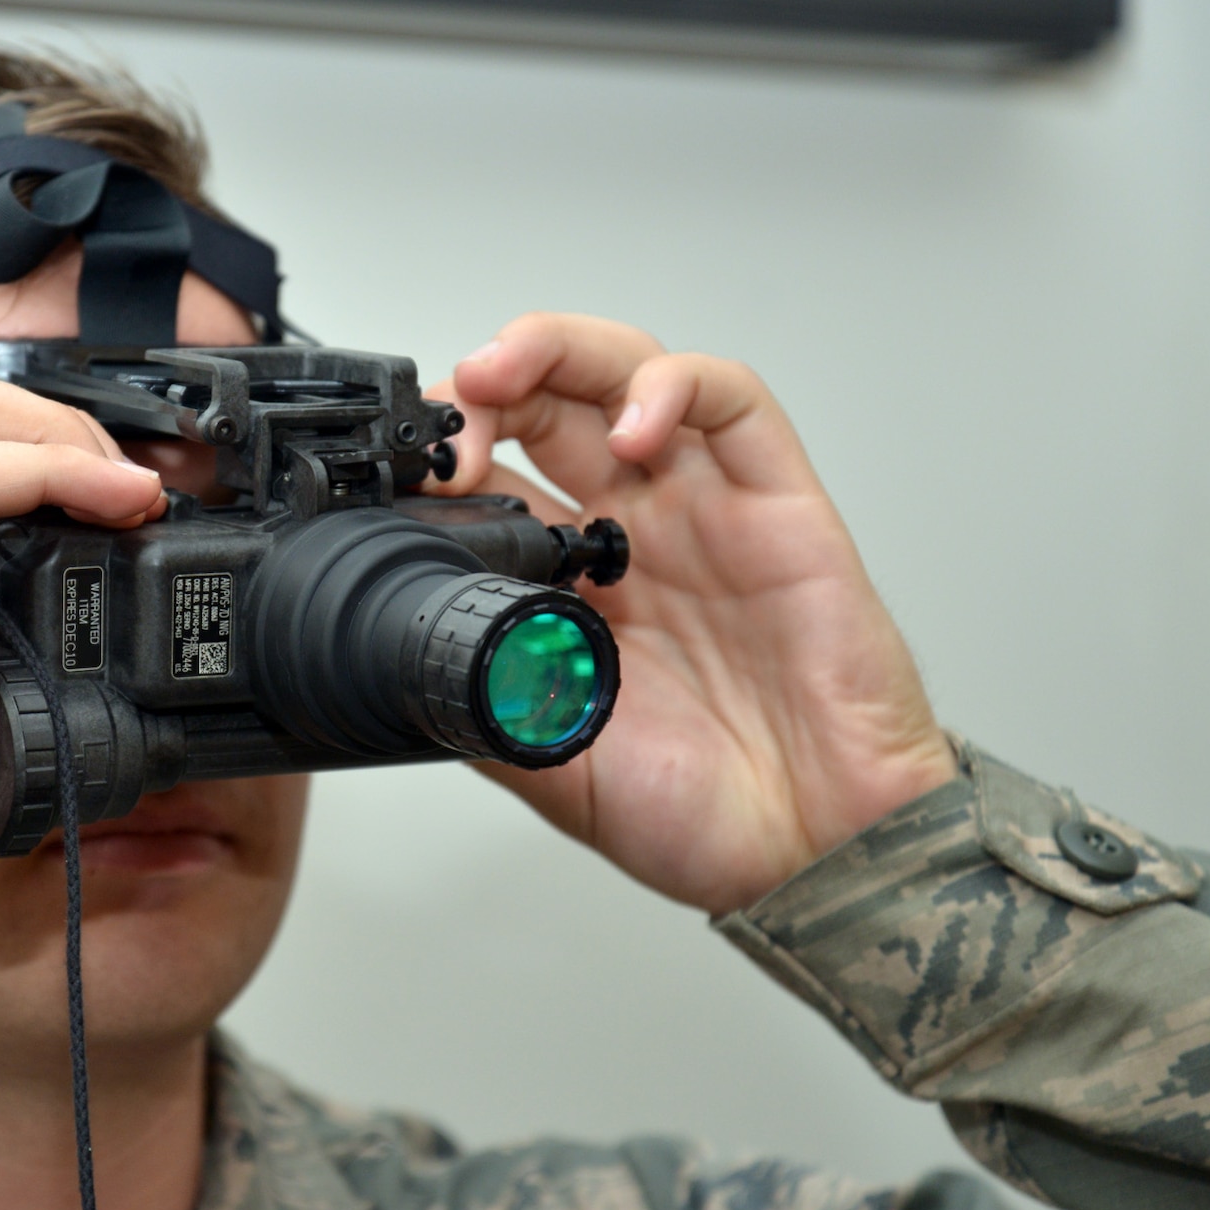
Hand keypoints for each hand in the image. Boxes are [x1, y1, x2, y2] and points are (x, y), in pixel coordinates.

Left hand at [431, 314, 955, 914]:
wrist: (815, 858)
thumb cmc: (704, 818)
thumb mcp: (549, 767)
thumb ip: (479, 704)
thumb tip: (395, 669)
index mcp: (574, 586)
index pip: (500, 475)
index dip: (449, 456)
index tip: (403, 479)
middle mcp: (635, 532)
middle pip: (553, 401)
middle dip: (490, 381)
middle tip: (449, 409)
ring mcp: (704, 509)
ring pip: (630, 374)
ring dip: (560, 352)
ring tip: (504, 378)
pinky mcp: (780, 505)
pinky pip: (734, 406)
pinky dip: (674, 390)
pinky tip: (631, 430)